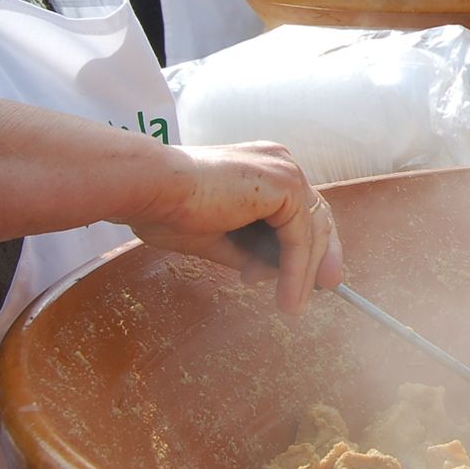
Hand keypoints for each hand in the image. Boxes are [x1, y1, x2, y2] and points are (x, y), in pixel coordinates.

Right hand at [129, 142, 342, 313]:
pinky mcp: (284, 184)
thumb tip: (271, 273)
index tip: (311, 279)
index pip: (300, 209)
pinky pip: (300, 237)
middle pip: (315, 217)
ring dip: (303, 274)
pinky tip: (288, 296)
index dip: (310, 246)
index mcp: (264, 167)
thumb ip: (249, 251)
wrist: (150, 188)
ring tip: (291, 306)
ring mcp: (284, 170)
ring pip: (310, 230)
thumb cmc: (169, 208)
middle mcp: (280, 162)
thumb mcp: (218, 237)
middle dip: (318, 259)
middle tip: (318, 292)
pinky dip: (296, 270)